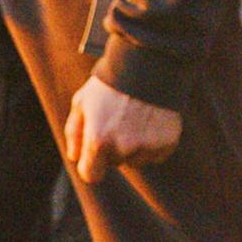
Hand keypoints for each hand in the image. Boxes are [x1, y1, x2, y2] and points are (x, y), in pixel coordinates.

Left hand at [63, 75, 181, 183]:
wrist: (146, 67)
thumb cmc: (108, 85)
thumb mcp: (81, 103)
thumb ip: (74, 133)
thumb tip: (74, 157)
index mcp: (98, 140)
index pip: (91, 175)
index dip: (90, 166)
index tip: (92, 159)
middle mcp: (123, 148)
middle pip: (114, 163)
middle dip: (112, 148)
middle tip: (115, 121)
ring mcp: (146, 147)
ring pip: (135, 160)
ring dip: (133, 146)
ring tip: (133, 118)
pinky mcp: (166, 144)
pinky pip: (155, 154)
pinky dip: (152, 143)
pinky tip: (148, 121)